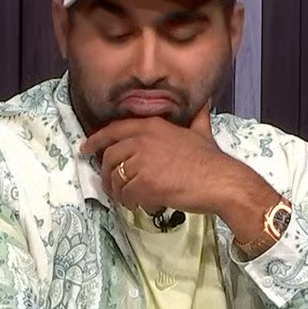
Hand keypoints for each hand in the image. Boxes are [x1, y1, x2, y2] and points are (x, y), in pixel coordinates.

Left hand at [80, 104, 245, 213]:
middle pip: (109, 158)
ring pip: (116, 180)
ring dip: (119, 193)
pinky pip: (126, 195)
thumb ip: (196, 118)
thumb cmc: (212, 160)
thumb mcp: (201, 131)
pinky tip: (143, 204)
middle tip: (113, 187)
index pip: (113, 131)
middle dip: (107, 175)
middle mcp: (142, 140)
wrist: (221, 181)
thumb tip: (204, 104)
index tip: (86, 149)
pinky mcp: (144, 183)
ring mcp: (142, 161)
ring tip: (130, 200)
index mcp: (151, 126)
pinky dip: (132, 203)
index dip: (96, 141)